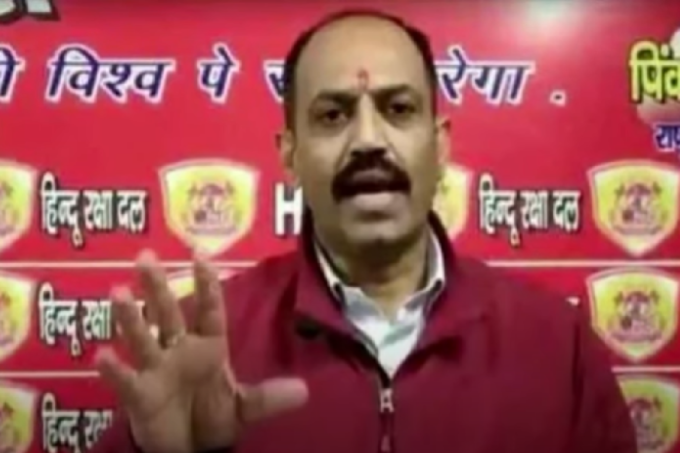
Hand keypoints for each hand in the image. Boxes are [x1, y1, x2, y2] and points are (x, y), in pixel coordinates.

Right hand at [94, 250, 307, 452]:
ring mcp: (157, 369)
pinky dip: (114, 369)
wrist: (189, 448)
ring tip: (118, 292)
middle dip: (156, 286)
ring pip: (142, 337)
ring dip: (131, 317)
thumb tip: (304, 391)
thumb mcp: (245, 406)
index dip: (205, 284)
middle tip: (144, 256)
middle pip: (168, 313)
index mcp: (208, 345)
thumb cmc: (213, 415)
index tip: (199, 254)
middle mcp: (179, 349)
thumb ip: (269, 398)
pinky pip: (126, 380)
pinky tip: (102, 355)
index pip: (208, 308)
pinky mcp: (140, 394)